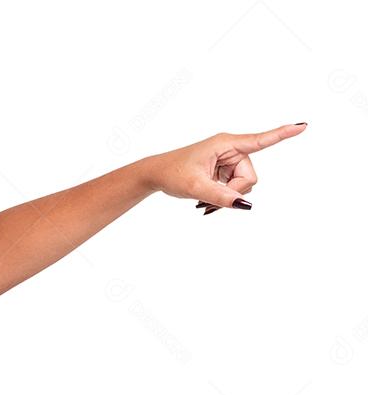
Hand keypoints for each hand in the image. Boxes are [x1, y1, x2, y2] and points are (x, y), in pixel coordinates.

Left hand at [145, 123, 306, 214]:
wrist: (155, 175)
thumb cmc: (172, 173)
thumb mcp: (196, 187)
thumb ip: (221, 197)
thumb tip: (246, 205)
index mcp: (225, 144)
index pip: (259, 140)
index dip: (282, 134)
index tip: (302, 125)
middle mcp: (231, 149)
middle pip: (250, 177)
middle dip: (234, 192)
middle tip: (209, 200)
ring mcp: (228, 160)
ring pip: (243, 185)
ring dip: (228, 197)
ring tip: (204, 202)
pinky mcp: (224, 170)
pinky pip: (234, 188)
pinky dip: (223, 197)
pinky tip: (205, 202)